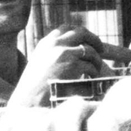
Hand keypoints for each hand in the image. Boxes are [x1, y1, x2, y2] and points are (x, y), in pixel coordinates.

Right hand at [8, 25, 130, 107]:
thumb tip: (77, 51)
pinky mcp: (72, 65)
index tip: (88, 39)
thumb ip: (54, 54)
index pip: (66, 28)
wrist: (29, 101)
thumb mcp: (41, 65)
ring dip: (96, 61)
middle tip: (101, 49)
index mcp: (46, 43)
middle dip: (95, 40)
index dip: (80, 32)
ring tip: (95, 70)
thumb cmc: (35, 89)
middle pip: (82, 33)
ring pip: (90, 51)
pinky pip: (91, 66)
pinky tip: (91, 80)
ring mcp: (63, 53)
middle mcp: (54, 44)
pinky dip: (94, 73)